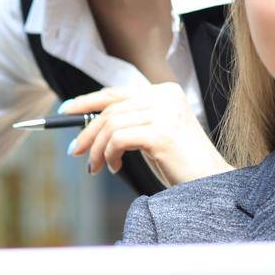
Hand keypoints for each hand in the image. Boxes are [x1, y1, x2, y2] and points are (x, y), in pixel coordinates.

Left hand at [63, 83, 230, 187]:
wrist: (209, 182)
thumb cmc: (178, 161)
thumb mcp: (152, 133)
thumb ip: (129, 121)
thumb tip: (88, 123)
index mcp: (164, 92)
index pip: (116, 92)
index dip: (87, 100)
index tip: (65, 111)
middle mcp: (165, 97)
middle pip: (110, 109)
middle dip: (86, 132)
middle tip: (74, 151)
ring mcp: (165, 114)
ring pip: (110, 125)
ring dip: (96, 150)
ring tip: (96, 167)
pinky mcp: (162, 133)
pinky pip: (118, 140)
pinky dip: (109, 155)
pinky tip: (115, 167)